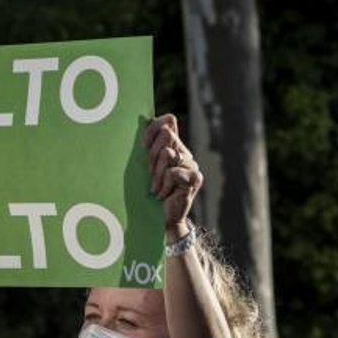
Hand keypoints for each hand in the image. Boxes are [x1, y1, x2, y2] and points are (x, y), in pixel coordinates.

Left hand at [143, 114, 202, 239]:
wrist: (163, 218)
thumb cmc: (152, 190)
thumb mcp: (147, 165)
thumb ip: (150, 144)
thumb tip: (151, 119)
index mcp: (174, 146)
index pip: (167, 122)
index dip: (152, 130)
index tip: (143, 146)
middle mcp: (185, 152)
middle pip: (166, 134)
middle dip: (152, 155)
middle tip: (150, 174)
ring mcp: (192, 164)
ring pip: (168, 154)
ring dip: (157, 174)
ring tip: (156, 187)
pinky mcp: (195, 178)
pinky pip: (173, 173)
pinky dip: (164, 185)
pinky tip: (163, 194)